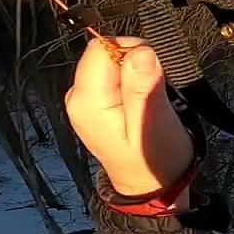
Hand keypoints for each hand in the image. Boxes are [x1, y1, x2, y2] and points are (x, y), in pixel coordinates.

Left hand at [64, 37, 192, 209]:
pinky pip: (112, 73)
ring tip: (148, 99)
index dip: (132, 51)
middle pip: (104, 52)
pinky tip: (140, 101)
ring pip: (110, 61)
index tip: (153, 74)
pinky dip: (131, 80)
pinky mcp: (94, 100)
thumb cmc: (155, 159)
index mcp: (87, 101)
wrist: (151, 185)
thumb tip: (140, 50)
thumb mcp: (156, 123)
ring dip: (135, 72)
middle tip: (153, 91)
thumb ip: (143, 86)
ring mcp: (83, 99)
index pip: (102, 48)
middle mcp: (77, 96)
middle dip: (135, 62)